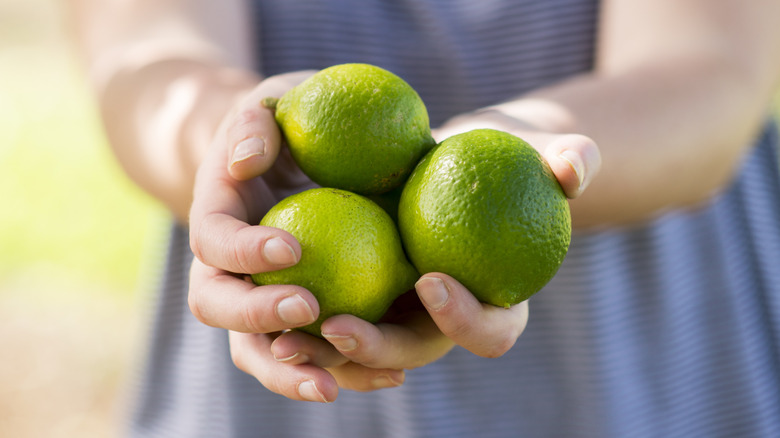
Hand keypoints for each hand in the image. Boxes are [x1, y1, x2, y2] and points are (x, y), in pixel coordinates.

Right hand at [187, 70, 410, 402]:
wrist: (298, 158)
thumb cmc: (287, 123)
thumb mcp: (272, 103)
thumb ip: (255, 122)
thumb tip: (243, 160)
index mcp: (216, 221)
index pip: (213, 243)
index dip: (243, 251)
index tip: (292, 246)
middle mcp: (226, 270)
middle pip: (220, 309)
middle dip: (257, 317)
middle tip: (309, 311)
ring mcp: (260, 299)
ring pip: (258, 351)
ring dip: (291, 373)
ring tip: (333, 387)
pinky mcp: (301, 320)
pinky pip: (314, 353)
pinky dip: (343, 371)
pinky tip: (389, 376)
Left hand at [188, 73, 600, 401]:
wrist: (438, 157)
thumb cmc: (491, 155)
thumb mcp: (526, 148)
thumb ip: (562, 157)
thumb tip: (579, 165)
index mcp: (492, 304)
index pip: (491, 332)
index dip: (466, 320)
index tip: (429, 278)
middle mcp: (440, 325)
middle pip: (412, 355)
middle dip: (376, 351)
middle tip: (338, 325)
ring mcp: (395, 317)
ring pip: (357, 354)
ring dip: (321, 354)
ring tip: (285, 335)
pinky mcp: (354, 299)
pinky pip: (322, 322)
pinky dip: (297, 324)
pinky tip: (266, 302)